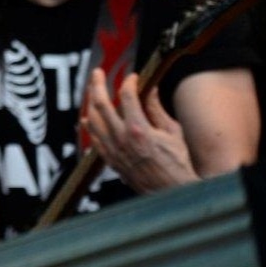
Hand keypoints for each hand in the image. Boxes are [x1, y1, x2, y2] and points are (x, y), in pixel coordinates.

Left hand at [82, 68, 198, 192]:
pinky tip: (88, 118)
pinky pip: (93, 138)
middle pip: (100, 104)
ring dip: (90, 103)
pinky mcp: (110, 160)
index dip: (128, 82)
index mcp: (139, 129)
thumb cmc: (178, 163)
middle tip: (97, 72)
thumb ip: (157, 109)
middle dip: (97, 84)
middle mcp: (122, 138)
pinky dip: (89, 126)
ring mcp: (113, 150)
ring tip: (92, 91)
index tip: (133, 77)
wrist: (172, 193)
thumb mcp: (173, 133)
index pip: (126, 96)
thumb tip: (150, 89)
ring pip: (92, 120)